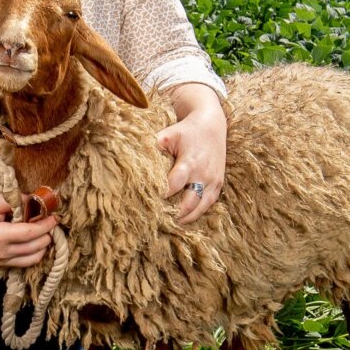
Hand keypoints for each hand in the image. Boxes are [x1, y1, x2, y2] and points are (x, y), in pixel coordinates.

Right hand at [0, 193, 57, 267]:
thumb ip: (18, 200)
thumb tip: (38, 201)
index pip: (31, 233)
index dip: (46, 225)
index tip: (55, 217)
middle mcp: (0, 253)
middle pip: (35, 248)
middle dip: (47, 235)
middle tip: (50, 222)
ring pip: (32, 259)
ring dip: (42, 246)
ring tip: (44, 233)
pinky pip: (22, 263)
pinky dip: (32, 253)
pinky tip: (33, 241)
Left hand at [156, 103, 226, 223]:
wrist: (212, 125)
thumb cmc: (186, 131)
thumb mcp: (169, 134)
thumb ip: (153, 146)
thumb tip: (131, 159)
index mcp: (190, 162)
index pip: (174, 185)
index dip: (161, 195)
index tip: (148, 202)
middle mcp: (203, 175)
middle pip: (188, 203)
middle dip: (173, 213)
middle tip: (156, 221)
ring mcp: (213, 182)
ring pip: (199, 209)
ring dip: (184, 218)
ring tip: (168, 224)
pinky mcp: (218, 185)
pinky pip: (207, 206)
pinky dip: (195, 214)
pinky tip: (182, 219)